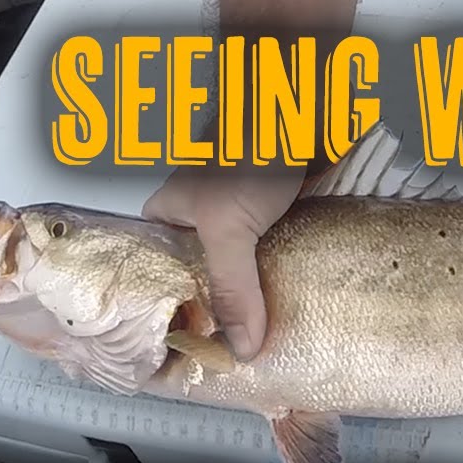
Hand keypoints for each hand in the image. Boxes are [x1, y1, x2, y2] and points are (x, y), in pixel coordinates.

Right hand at [143, 163, 306, 360]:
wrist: (302, 99)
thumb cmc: (249, 147)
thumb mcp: (227, 227)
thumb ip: (232, 286)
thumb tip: (241, 346)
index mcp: (168, 221)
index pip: (160, 281)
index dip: (175, 320)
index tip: (194, 361)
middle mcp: (200, 223)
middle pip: (208, 284)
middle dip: (225, 319)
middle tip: (241, 364)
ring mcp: (243, 220)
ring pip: (248, 273)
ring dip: (261, 302)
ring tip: (272, 349)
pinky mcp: (281, 217)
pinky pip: (280, 259)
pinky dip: (289, 280)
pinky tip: (300, 311)